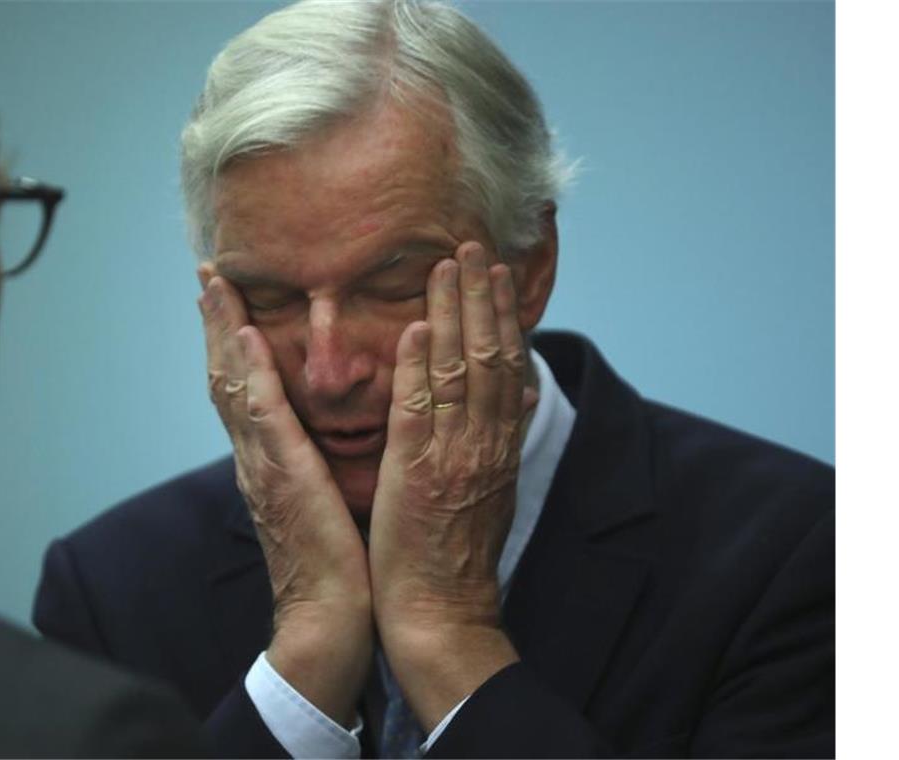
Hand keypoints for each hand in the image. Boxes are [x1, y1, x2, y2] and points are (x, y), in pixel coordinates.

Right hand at [197, 269, 371, 724]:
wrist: (325, 621)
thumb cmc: (334, 567)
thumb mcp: (319, 502)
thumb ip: (311, 465)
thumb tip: (320, 435)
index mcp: (265, 463)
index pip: (241, 390)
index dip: (231, 342)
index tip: (226, 299)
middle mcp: (254, 457)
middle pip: (226, 376)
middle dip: (216, 323)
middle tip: (207, 273)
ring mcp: (262, 465)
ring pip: (234, 385)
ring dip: (224, 331)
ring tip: (215, 284)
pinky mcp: (283, 477)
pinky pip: (265, 416)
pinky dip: (252, 374)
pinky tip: (248, 337)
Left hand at [368, 242, 537, 729]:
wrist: (442, 614)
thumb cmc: (457, 556)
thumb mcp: (492, 491)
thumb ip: (499, 439)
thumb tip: (515, 395)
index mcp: (498, 447)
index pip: (506, 367)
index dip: (502, 317)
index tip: (494, 274)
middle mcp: (484, 445)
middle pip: (489, 356)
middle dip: (481, 298)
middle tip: (472, 247)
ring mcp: (453, 457)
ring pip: (460, 373)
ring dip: (454, 315)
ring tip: (449, 266)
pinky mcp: (417, 475)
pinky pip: (421, 411)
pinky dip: (420, 367)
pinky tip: (416, 328)